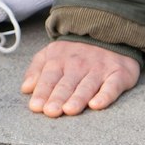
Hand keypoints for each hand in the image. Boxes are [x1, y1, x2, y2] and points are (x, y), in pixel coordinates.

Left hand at [21, 39, 139, 116]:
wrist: (109, 33)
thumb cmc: (75, 52)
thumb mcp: (51, 53)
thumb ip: (37, 69)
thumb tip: (25, 89)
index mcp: (60, 60)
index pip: (49, 78)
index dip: (42, 92)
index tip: (36, 107)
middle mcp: (79, 65)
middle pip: (66, 84)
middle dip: (57, 98)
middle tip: (50, 112)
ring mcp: (99, 70)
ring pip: (87, 86)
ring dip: (78, 98)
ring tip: (69, 110)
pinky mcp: (118, 75)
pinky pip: (112, 87)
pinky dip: (105, 96)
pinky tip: (96, 105)